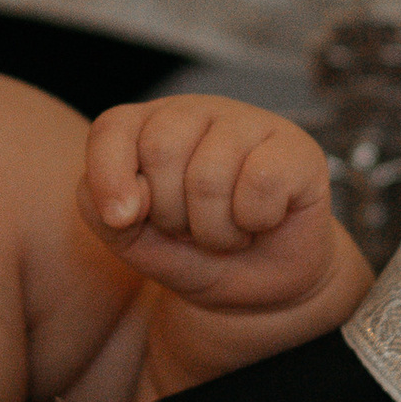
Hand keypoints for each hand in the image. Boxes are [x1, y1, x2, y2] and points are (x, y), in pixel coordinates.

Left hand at [79, 93, 345, 313]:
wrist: (261, 288)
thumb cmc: (194, 254)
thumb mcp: (134, 243)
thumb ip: (104, 215)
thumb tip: (124, 204)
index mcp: (150, 125)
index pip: (113, 127)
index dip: (109, 176)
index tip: (121, 219)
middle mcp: (199, 113)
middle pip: (161, 149)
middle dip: (170, 214)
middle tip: (191, 230)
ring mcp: (250, 124)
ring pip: (209, 176)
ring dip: (215, 230)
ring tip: (228, 233)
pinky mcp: (296, 149)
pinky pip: (260, 183)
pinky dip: (255, 221)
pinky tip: (263, 221)